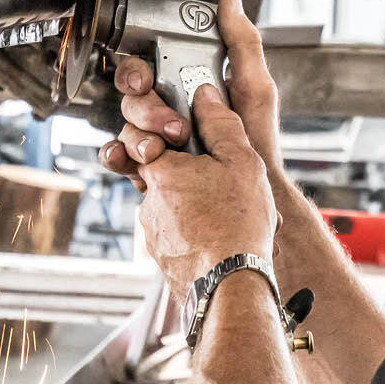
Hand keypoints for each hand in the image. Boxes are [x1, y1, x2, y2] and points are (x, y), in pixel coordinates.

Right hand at [98, 0, 282, 187]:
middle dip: (144, 109)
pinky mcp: (149, 169)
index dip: (138, 70)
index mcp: (187, 85)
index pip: (148, 65)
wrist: (254, 194)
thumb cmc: (259, 141)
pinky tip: (126, 161)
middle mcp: (168, 109)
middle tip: (171, 126)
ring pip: (124, 126)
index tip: (145, 80)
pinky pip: (119, 158)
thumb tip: (230, 1)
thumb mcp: (255, 87)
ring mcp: (157, 140)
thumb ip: (242, 43)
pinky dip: (115, 157)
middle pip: (132, 97)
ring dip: (136, 136)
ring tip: (162, 150)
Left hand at [135, 83, 278, 295]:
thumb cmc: (236, 224)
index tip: (188, 133)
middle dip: (180, 163)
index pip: (144, 133)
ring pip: (163, 199)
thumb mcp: (240, 160)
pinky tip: (217, 229)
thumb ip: (219, 123)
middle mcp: (148, 200)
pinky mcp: (161, 255)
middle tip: (211, 171)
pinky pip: (171, 228)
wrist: (231, 288)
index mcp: (159, 169)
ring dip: (187, 196)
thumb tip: (204, 96)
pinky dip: (189, 224)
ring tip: (222, 206)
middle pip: (150, 165)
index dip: (166, 128)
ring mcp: (152, 231)